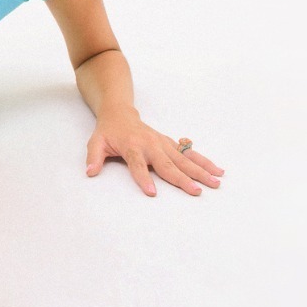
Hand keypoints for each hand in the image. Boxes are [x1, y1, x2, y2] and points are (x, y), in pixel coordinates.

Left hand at [85, 108, 223, 196]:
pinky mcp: (170, 144)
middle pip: (167, 164)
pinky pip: (189, 153)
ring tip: (216, 182)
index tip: (152, 193)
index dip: (143, 177)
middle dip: (182, 178)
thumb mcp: (96, 142)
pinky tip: (217, 170)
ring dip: (200, 171)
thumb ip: (93, 157)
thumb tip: (90, 172)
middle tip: (196, 191)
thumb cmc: (108, 131)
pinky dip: (203, 161)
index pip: (137, 164)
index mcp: (132, 146)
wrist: (120, 113)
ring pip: (183, 158)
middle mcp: (150, 145)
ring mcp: (163, 143)